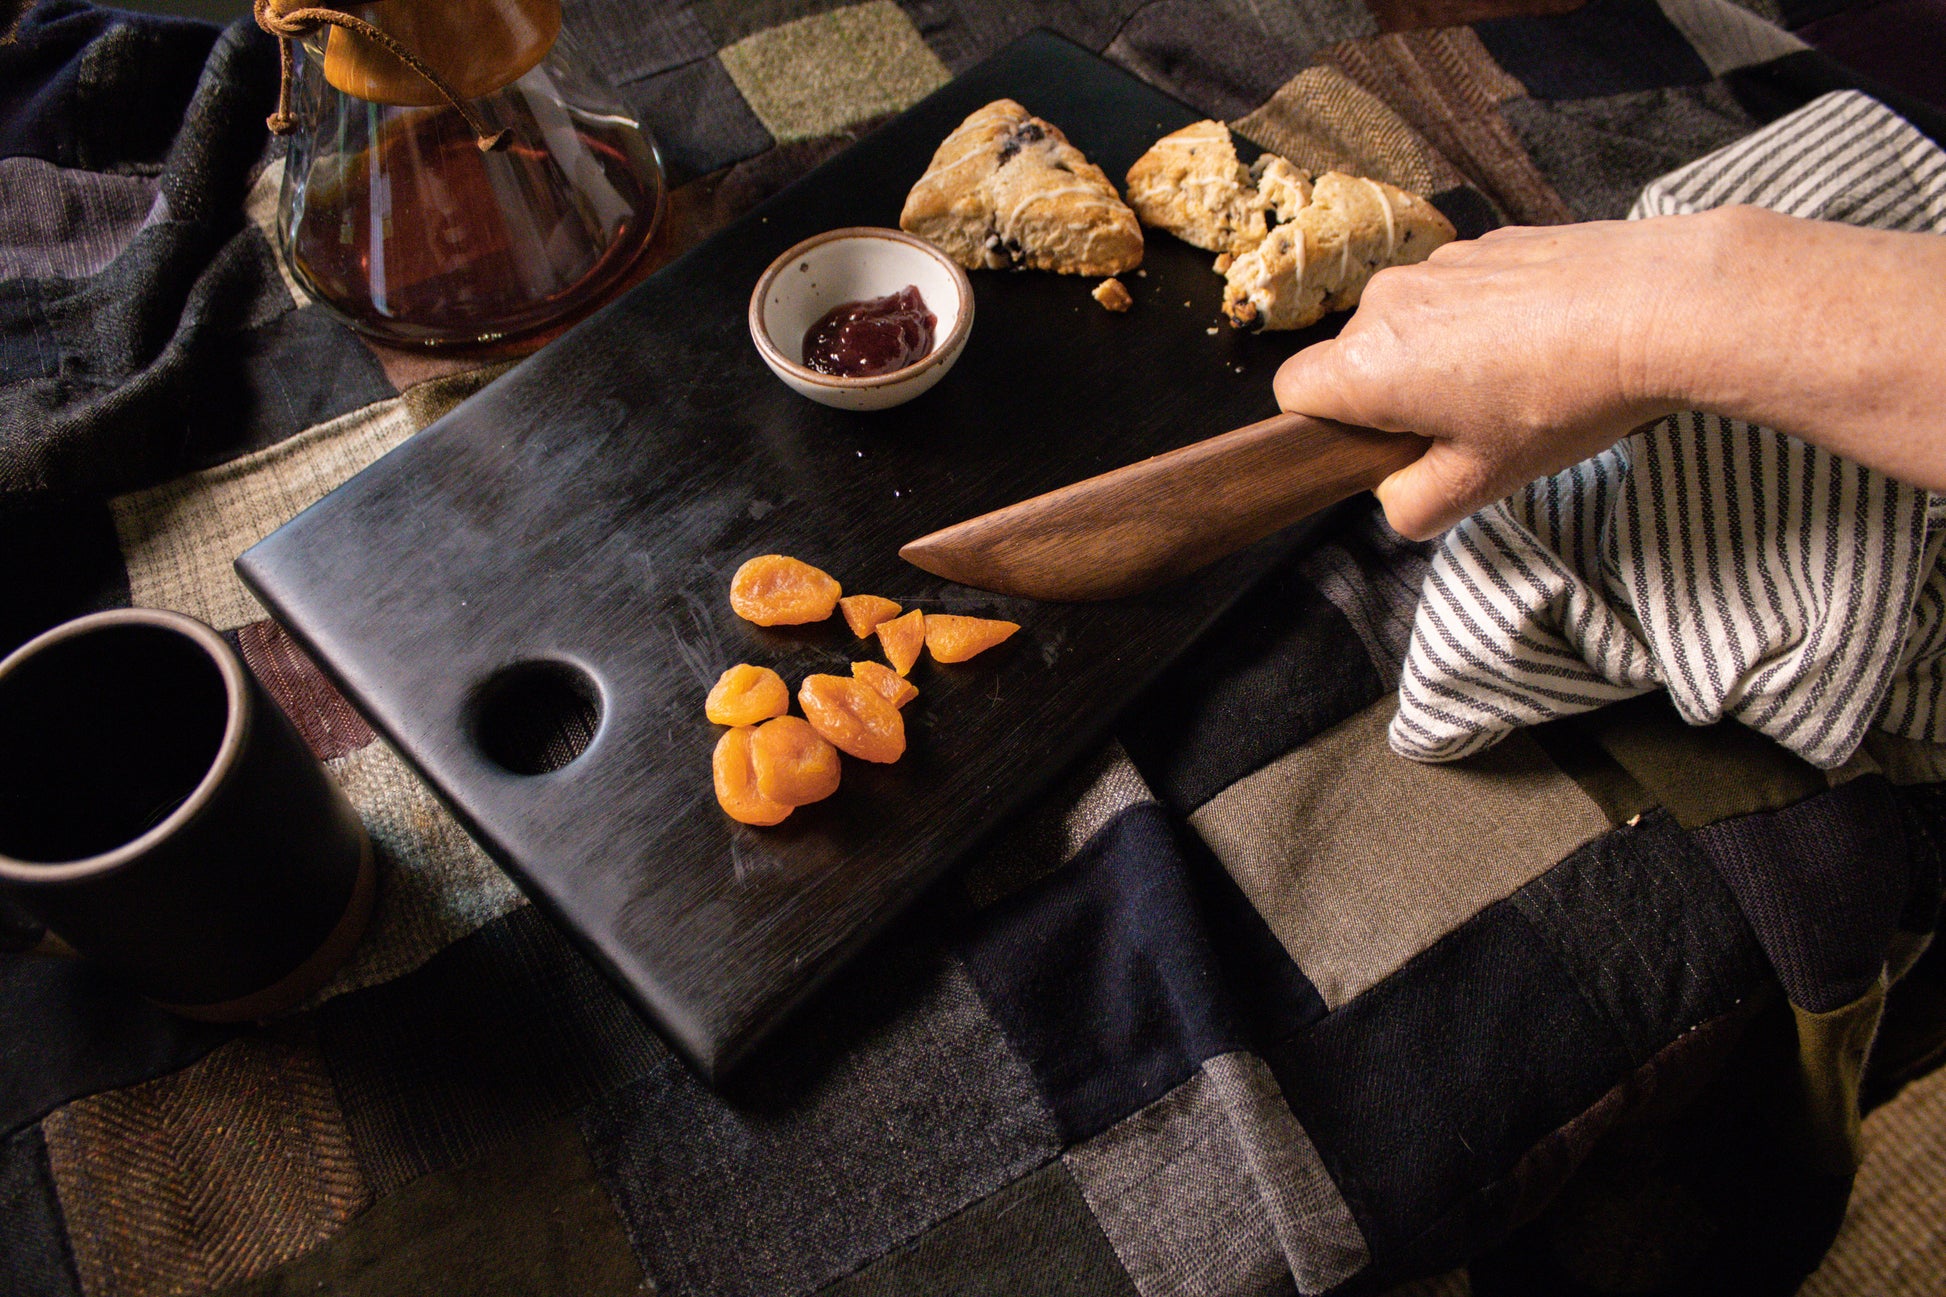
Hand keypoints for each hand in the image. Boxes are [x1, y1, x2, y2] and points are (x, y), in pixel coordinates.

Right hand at [1271, 215, 1720, 538]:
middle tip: (1469, 429)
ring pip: (1413, 324)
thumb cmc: (1565, 396)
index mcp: (1368, 365)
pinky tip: (1545, 343)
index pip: (1295, 394)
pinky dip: (1487, 320)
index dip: (1329, 427)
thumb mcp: (1483, 483)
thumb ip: (1414, 507)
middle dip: (1397, 396)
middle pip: (1358, 359)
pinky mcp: (1488, 244)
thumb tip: (1398, 500)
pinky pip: (1460, 294)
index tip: (1382, 445)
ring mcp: (1438, 265)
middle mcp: (1387, 304)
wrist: (1659, 306)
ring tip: (1521, 384)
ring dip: (1445, 357)